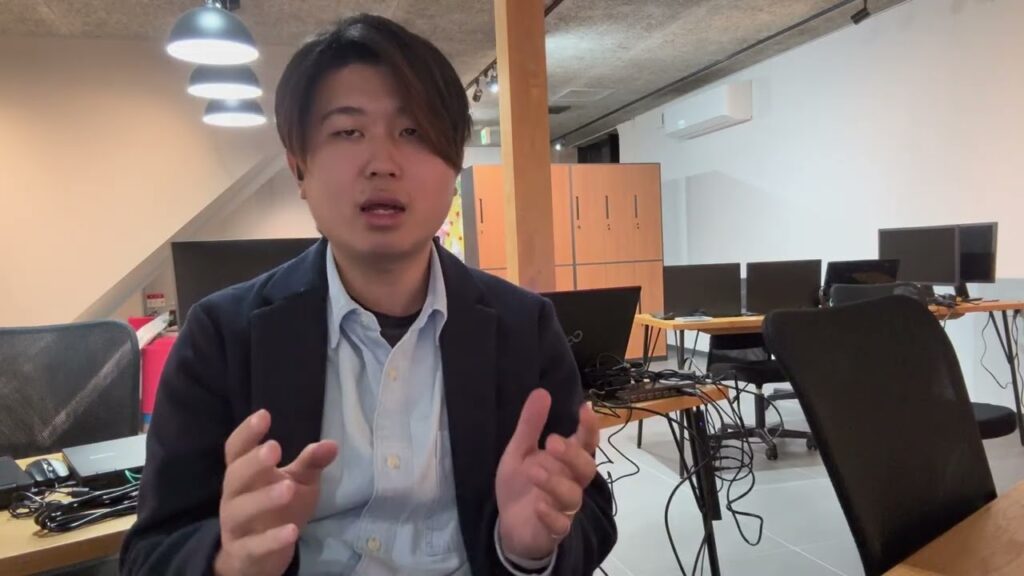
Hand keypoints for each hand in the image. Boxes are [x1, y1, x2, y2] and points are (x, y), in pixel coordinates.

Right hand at [213, 410, 337, 575]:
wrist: (257, 557)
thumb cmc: (277, 509)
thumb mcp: (298, 482)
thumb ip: (310, 463)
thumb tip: (332, 444)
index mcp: (243, 474)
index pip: (236, 450)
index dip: (247, 432)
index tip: (264, 415)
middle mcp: (233, 496)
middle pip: (235, 476)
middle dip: (253, 462)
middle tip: (274, 448)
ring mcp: (235, 525)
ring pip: (241, 510)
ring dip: (263, 498)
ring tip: (288, 488)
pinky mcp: (243, 551)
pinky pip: (254, 545)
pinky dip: (272, 539)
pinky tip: (292, 532)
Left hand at [495, 389, 599, 559]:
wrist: (509, 524)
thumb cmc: (521, 484)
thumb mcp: (520, 451)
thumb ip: (530, 425)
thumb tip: (541, 391)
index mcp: (565, 461)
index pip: (586, 443)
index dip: (589, 427)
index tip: (584, 408)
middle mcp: (571, 482)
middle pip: (585, 469)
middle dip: (572, 455)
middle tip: (552, 442)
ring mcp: (564, 508)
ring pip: (573, 496)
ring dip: (555, 482)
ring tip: (533, 471)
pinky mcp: (553, 530)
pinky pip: (560, 525)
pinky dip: (551, 515)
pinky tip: (539, 506)